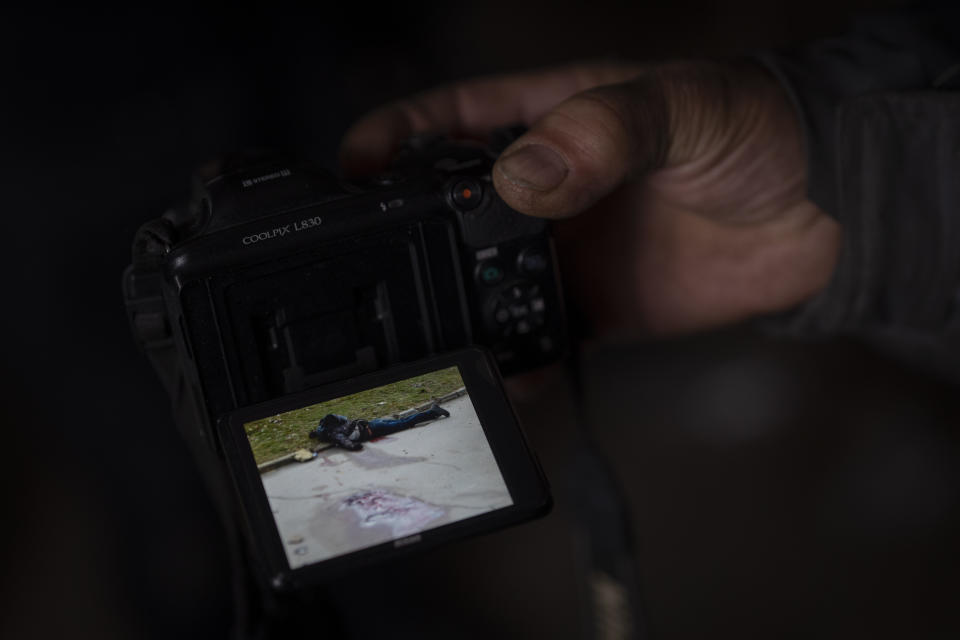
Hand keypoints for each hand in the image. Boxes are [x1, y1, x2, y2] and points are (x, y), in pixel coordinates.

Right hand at [339, 60, 840, 335]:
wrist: (818, 213)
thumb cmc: (754, 130)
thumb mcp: (678, 107)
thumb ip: (601, 134)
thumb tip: (522, 178)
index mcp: (544, 120)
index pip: (444, 121)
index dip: (388, 140)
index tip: (349, 170)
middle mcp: (540, 189)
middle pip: (445, 212)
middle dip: (406, 239)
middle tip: (379, 271)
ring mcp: (559, 251)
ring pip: (480, 282)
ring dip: (453, 308)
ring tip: (429, 337)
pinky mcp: (589, 307)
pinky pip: (534, 338)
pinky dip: (512, 361)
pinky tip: (500, 377)